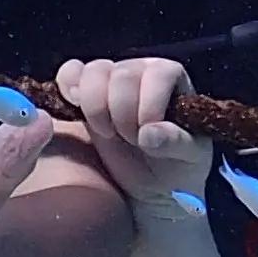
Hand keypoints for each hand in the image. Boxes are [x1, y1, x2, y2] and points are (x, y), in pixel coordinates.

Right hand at [55, 56, 210, 213]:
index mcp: (170, 78)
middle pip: (122, 75)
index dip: (149, 104)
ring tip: (107, 133)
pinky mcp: (83, 91)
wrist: (149, 185)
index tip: (145, 138)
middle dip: (122, 114)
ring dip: (96, 107)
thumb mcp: (189, 159)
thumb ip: (177, 143)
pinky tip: (75, 109)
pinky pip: (70, 73)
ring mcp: (110, 78)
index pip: (158, 73)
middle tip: (129, 141)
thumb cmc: (176, 166)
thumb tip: (149, 133)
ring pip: (93, 72)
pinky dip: (68, 86)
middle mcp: (140, 71)